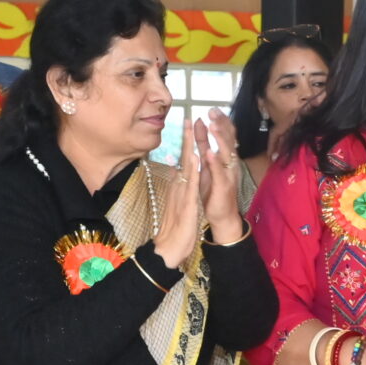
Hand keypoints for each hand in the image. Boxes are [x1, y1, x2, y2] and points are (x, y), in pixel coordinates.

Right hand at [152, 129, 203, 261]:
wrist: (170, 247)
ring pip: (187, 166)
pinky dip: (193, 170)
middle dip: (187, 137)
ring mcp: (183, 193)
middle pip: (185, 158)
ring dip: (189, 146)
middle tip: (187, 117)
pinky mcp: (187, 202)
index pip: (185, 160)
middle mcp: (180, 186)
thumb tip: (175, 172)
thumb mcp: (179, 203)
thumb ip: (177, 187)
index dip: (187, 143)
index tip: (189, 125)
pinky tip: (195, 157)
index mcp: (181, 186)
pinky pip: (191, 184)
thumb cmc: (176, 227)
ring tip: (190, 128)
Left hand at [194, 111, 244, 238]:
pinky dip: (215, 161)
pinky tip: (209, 152)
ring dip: (220, 138)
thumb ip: (203, 142)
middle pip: (229, 139)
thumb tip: (199, 121)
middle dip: (222, 124)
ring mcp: (228, 174)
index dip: (221, 120)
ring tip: (212, 125)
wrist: (221, 215)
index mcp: (226, 156)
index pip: (226, 133)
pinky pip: (220, 172)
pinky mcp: (224, 186)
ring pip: (226, 153)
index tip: (213, 108)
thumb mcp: (206, 161)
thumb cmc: (213, 189)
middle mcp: (230, 163)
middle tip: (213, 111)